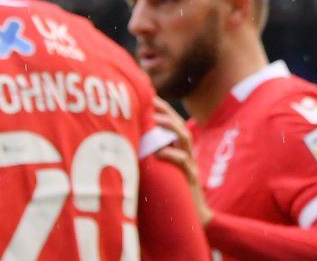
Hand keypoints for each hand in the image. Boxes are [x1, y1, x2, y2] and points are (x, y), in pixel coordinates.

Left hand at [152, 97, 212, 225]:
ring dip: (168, 126)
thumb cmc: (171, 198)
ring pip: (183, 138)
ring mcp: (190, 164)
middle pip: (178, 125)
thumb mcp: (160, 174)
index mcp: (179, 150)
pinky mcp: (190, 179)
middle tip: (149, 100)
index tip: (146, 97)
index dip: (160, 109)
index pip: (171, 123)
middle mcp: (186, 153)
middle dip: (164, 111)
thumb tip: (124, 150)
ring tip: (153, 119)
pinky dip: (171, 155)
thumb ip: (150, 161)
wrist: (192, 220)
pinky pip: (183, 163)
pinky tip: (159, 152)